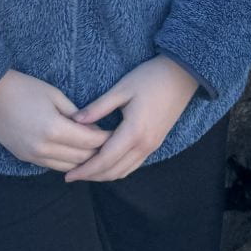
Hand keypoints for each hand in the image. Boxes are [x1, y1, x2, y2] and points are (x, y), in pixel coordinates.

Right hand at [0, 70, 109, 173]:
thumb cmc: (23, 88)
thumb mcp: (55, 95)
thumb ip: (77, 115)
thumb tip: (95, 129)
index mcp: (54, 129)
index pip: (90, 141)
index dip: (107, 138)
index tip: (118, 132)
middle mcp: (44, 148)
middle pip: (82, 158)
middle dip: (99, 152)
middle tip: (113, 143)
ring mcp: (33, 156)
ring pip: (69, 167)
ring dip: (84, 161)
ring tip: (97, 151)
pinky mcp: (25, 158)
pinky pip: (53, 166)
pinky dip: (68, 162)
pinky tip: (76, 154)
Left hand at [62, 56, 202, 182]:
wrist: (182, 75)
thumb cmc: (150, 77)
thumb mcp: (122, 88)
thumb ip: (98, 107)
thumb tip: (75, 120)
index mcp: (134, 132)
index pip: (105, 160)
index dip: (86, 170)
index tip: (68, 175)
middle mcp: (144, 144)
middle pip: (114, 171)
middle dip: (92, 176)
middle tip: (72, 175)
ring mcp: (152, 146)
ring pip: (124, 171)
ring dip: (104, 175)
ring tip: (85, 171)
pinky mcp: (155, 143)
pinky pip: (133, 164)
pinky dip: (117, 169)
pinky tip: (105, 163)